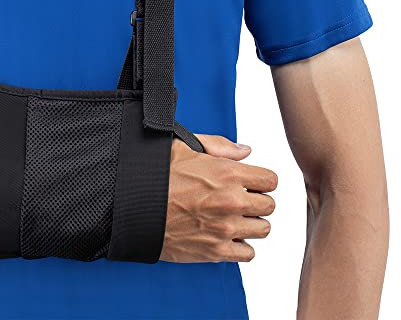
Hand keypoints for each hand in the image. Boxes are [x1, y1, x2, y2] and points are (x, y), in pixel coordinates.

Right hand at [160, 135, 277, 262]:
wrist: (130, 206)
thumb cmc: (153, 177)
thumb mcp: (183, 147)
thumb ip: (219, 146)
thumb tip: (245, 151)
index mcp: (227, 173)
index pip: (270, 180)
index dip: (260, 180)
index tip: (250, 184)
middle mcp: (231, 202)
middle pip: (269, 205)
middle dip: (256, 201)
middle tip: (239, 200)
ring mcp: (225, 228)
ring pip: (263, 229)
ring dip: (251, 223)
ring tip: (233, 218)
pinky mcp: (215, 251)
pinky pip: (248, 253)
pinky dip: (241, 246)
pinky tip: (226, 236)